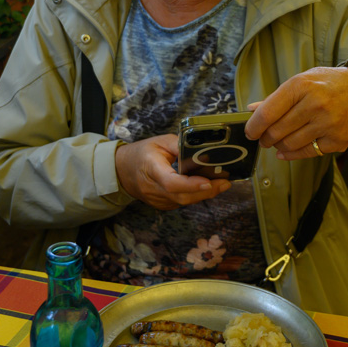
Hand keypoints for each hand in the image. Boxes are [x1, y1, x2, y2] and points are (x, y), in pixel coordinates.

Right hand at [115, 134, 232, 209]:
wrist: (122, 170)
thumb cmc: (142, 153)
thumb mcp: (160, 141)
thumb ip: (181, 145)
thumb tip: (203, 150)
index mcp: (151, 168)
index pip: (171, 182)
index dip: (191, 185)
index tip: (208, 181)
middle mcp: (153, 188)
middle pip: (181, 196)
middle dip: (206, 191)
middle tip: (225, 183)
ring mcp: (157, 200)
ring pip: (183, 201)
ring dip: (204, 194)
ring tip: (222, 184)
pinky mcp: (162, 205)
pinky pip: (181, 202)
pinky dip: (195, 196)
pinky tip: (206, 187)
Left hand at [245, 67, 347, 160]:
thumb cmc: (329, 84)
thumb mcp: (303, 81)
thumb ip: (277, 98)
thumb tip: (252, 110)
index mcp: (302, 85)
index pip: (268, 112)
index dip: (254, 126)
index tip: (250, 132)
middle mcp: (315, 104)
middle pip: (277, 131)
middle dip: (265, 138)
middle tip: (263, 139)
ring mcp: (328, 124)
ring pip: (290, 144)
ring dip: (278, 146)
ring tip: (277, 142)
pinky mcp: (338, 140)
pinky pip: (307, 152)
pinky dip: (292, 154)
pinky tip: (286, 151)